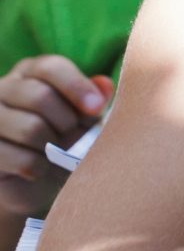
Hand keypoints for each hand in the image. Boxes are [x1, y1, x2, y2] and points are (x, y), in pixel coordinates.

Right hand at [0, 59, 110, 221]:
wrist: (37, 183)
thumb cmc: (64, 142)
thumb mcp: (84, 119)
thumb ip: (93, 101)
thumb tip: (105, 84)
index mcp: (30, 73)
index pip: (51, 67)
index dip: (77, 86)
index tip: (97, 108)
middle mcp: (3, 89)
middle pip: (40, 96)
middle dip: (68, 123)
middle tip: (77, 140)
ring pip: (30, 128)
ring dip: (55, 148)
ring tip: (57, 154)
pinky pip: (22, 159)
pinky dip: (40, 168)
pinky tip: (39, 168)